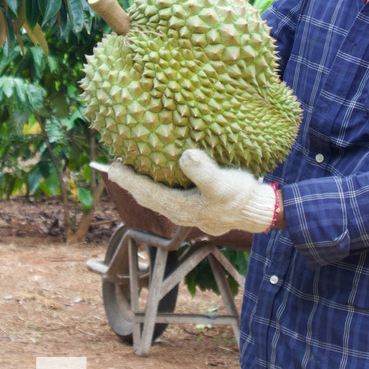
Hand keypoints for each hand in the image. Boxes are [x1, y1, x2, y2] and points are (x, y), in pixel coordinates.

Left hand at [107, 149, 277, 235]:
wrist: (257, 212)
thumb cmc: (239, 198)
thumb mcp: (223, 183)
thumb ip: (203, 172)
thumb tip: (185, 156)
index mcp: (180, 207)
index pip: (146, 192)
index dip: (127, 180)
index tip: (111, 166)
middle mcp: (179, 212)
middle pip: (147, 196)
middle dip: (131, 181)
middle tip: (116, 163)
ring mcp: (187, 211)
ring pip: (157, 196)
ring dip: (144, 182)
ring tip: (134, 165)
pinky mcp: (196, 205)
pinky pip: (170, 193)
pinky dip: (160, 182)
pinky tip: (163, 170)